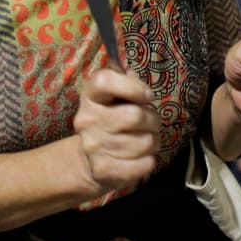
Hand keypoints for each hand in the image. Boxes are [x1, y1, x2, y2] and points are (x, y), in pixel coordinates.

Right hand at [73, 68, 158, 195]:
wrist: (88, 160)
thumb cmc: (110, 120)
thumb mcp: (114, 98)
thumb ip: (126, 82)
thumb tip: (132, 71)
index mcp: (90, 96)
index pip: (104, 81)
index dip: (132, 86)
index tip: (147, 96)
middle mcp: (87, 119)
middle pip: (134, 116)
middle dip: (152, 119)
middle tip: (151, 122)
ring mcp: (93, 146)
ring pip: (144, 142)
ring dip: (153, 141)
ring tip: (146, 140)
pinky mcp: (103, 169)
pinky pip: (143, 164)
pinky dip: (149, 161)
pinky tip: (142, 158)